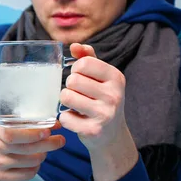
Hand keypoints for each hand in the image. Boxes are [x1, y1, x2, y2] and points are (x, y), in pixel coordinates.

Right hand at [0, 114, 64, 180]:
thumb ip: (20, 120)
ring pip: (31, 162)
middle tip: (60, 140)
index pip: (15, 134)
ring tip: (44, 149)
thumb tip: (51, 120)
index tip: (50, 129)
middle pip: (28, 149)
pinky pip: (26, 175)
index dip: (34, 133)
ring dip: (43, 155)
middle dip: (49, 144)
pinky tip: (34, 161)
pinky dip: (35, 168)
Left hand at [59, 43, 137, 180]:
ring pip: (66, 96)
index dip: (76, 69)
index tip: (82, 78)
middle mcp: (114, 95)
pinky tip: (76, 119)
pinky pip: (65, 117)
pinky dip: (65, 118)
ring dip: (65, 101)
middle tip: (78, 94)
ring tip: (75, 105)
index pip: (83, 63)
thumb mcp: (101, 77)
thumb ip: (88, 58)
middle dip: (70, 86)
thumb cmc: (102, 100)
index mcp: (116, 77)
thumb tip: (74, 45)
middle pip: (72, 80)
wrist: (111, 134)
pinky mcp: (94, 130)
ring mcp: (105, 114)